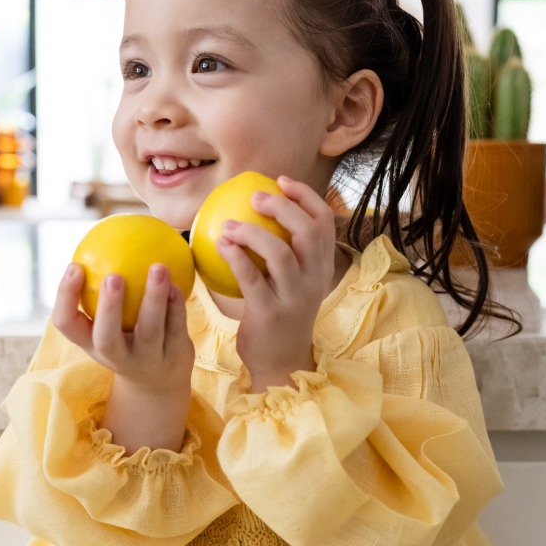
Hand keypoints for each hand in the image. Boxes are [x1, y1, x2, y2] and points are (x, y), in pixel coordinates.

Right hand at [52, 263, 195, 453]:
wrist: (158, 383)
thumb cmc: (125, 340)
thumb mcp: (105, 324)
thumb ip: (99, 292)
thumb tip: (96, 239)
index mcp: (91, 343)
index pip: (67, 324)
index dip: (65, 297)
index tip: (75, 265)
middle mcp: (116, 357)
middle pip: (106, 338)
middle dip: (109, 308)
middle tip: (113, 276)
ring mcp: (147, 360)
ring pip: (150, 332)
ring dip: (153, 299)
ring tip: (158, 267)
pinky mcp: (174, 356)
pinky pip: (176, 328)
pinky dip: (176, 305)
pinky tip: (177, 284)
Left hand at [216, 176, 334, 391]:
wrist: (281, 363)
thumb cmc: (280, 317)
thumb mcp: (293, 284)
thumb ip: (286, 254)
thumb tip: (259, 213)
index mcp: (322, 268)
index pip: (325, 222)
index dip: (306, 196)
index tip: (282, 182)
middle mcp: (314, 280)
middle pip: (307, 231)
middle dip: (282, 206)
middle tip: (254, 197)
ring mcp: (294, 297)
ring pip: (279, 252)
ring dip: (251, 231)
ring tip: (228, 225)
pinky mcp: (269, 312)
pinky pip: (251, 276)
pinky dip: (235, 255)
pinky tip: (220, 244)